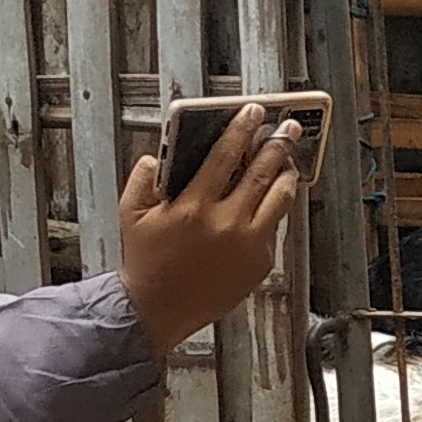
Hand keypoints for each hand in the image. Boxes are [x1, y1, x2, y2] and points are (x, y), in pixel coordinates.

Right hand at [119, 101, 311, 357]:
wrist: (158, 309)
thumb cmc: (145, 261)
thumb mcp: (131, 213)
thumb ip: (143, 177)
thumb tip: (159, 155)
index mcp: (193, 206)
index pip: (225, 155)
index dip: (242, 128)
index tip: (253, 111)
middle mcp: (226, 223)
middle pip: (263, 172)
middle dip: (278, 144)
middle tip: (288, 127)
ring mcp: (248, 244)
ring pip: (280, 199)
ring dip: (287, 174)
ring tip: (289, 160)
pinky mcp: (260, 263)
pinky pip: (273, 227)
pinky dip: (274, 208)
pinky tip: (273, 196)